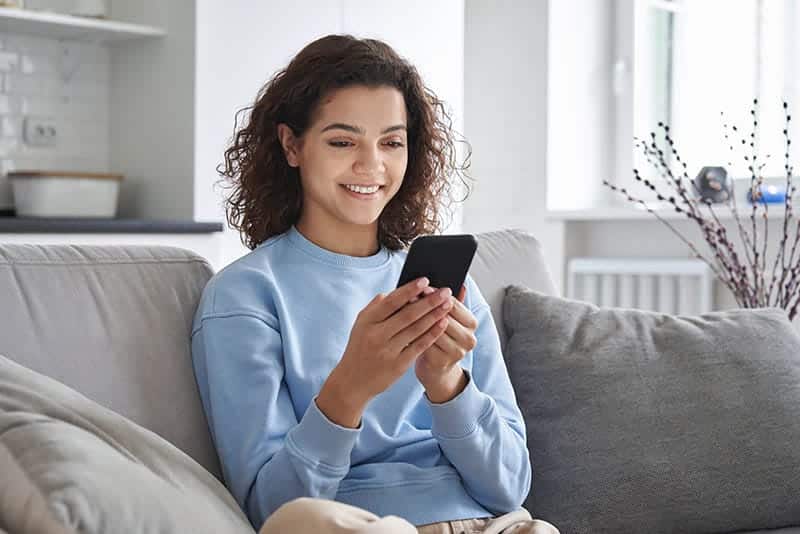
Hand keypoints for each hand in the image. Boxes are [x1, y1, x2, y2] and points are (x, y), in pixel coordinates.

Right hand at [316, 278, 452, 426]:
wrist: (352, 381)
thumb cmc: (360, 347)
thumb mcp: (361, 324)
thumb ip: (377, 306)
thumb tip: (398, 291)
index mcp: (367, 321)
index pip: (391, 302)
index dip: (409, 290)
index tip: (425, 280)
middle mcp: (376, 335)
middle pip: (408, 314)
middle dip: (429, 301)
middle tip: (445, 291)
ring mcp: (388, 351)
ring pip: (416, 329)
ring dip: (434, 315)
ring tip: (448, 305)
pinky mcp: (398, 365)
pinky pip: (419, 346)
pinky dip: (432, 334)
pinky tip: (442, 324)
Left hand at [414, 285, 477, 402]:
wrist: (437, 369)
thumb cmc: (441, 338)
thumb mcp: (450, 319)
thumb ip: (453, 302)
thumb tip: (460, 283)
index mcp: (472, 323)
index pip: (454, 304)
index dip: (437, 295)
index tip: (423, 286)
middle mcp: (468, 338)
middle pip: (444, 317)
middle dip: (425, 305)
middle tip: (410, 295)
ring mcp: (456, 352)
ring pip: (433, 330)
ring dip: (417, 318)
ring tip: (403, 308)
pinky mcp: (441, 362)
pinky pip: (424, 343)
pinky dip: (412, 333)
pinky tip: (401, 325)